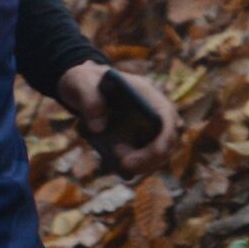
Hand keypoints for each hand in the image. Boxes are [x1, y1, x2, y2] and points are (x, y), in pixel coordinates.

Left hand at [57, 61, 176, 177]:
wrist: (81, 88)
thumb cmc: (85, 81)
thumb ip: (89, 99)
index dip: (166, 136)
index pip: (167, 116)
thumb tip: (98, 127)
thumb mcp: (82, 82)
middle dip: (151, 157)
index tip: (156, 152)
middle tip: (125, 165)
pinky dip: (134, 165)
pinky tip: (117, 166)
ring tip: (119, 164)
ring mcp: (145, 128)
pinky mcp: (134, 141)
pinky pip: (142, 158)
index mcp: (145, 94)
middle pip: (167, 140)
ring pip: (157, 153)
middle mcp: (152, 112)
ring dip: (143, 164)